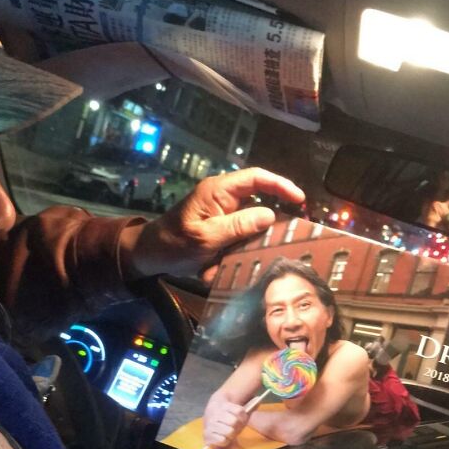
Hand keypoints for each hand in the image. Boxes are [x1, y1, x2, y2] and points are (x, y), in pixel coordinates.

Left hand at [121, 168, 304, 277]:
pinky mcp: (220, 233)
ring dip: (247, 248)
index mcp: (218, 192)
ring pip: (250, 227)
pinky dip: (233, 257)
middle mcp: (223, 200)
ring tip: (244, 262)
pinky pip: (237, 242)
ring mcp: (222, 216)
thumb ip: (237, 226)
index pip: (256, 178)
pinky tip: (218, 270)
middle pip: (259, 203)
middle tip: (284, 240)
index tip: (299, 199)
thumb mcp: (205, 237)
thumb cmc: (172, 243)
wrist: (149, 256)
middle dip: (269, 226)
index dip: (280, 185)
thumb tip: (270, 215)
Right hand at [203, 396, 249, 448]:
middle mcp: (214, 413)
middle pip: (234, 421)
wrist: (210, 418)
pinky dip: (225, 440)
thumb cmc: (228, 415)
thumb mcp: (239, 409)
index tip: (241, 417)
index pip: (239, 411)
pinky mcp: (206, 435)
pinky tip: (222, 436)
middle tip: (234, 426)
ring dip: (231, 434)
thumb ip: (249, 405)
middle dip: (237, 425)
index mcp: (222, 405)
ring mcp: (209, 424)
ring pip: (229, 431)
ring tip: (227, 431)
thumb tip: (258, 399)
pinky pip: (223, 440)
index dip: (243, 416)